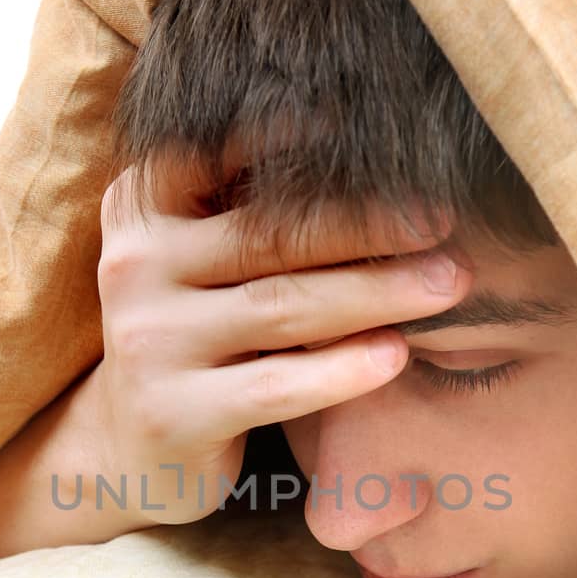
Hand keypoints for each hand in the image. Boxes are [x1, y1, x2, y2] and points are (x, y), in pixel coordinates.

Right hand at [83, 151, 467, 524]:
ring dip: (375, 291)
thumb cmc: (195, 338)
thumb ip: (253, 213)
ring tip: (447, 283)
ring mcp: (149, 342)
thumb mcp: (202, 263)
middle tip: (442, 221)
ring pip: (281, 307)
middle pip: (268, 235)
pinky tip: (395, 354)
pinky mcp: (175, 414)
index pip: (213, 152)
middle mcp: (135, 267)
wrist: (129, 451)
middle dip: (367, 225)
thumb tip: (377, 156)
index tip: (370, 126)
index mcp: (140, 211)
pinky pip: (275, 385)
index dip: (288, 134)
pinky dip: (342, 368)